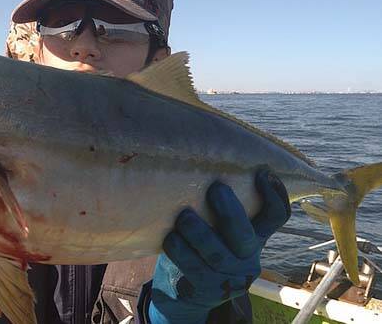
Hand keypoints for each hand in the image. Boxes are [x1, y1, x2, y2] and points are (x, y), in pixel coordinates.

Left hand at [148, 170, 290, 323]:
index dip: (275, 196)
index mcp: (256, 236)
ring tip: (184, 216)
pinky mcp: (207, 289)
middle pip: (245, 235)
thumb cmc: (201, 245)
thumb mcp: (218, 227)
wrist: (187, 292)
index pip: (276, 217)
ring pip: (217, 254)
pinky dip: (180, 251)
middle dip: (230, 211)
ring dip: (199, 233)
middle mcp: (247, 256)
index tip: (262, 172)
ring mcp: (228, 276)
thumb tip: (202, 155)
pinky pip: (194, 269)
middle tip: (215, 188)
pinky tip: (170, 238)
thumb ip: (218, 205)